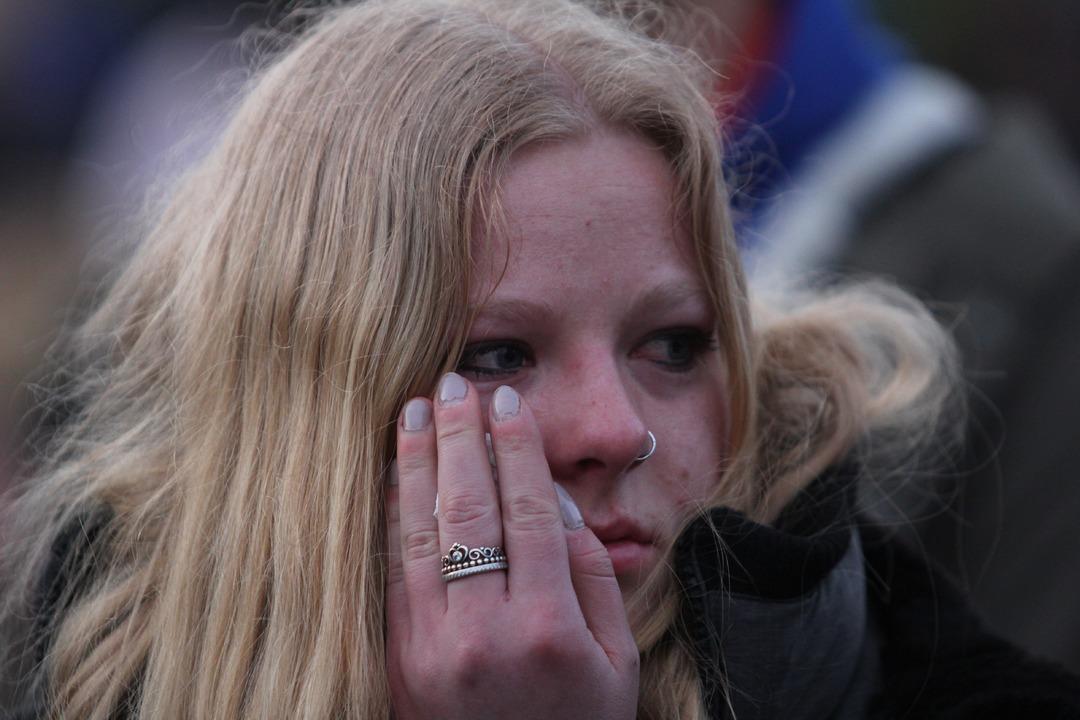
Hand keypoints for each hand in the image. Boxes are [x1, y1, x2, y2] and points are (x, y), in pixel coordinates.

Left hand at [385, 372, 639, 719]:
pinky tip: (393, 476)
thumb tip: (550, 501)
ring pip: (418, 533)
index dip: (515, 449)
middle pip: (467, 509)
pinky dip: (391, 516)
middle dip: (457, 437)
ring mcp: (431, 649)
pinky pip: (391, 572)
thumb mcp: (615, 660)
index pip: (526, 512)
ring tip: (411, 410)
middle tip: (452, 384)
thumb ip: (592, 576)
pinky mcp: (398, 661)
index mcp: (548, 629)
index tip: (505, 403)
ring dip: (413, 464)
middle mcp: (484, 634)